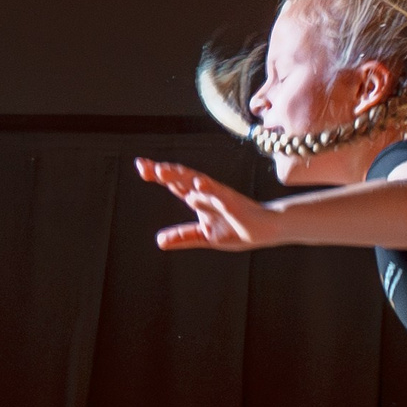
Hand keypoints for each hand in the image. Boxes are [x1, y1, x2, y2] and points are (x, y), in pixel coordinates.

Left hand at [135, 158, 281, 250]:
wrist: (266, 229)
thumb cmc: (236, 228)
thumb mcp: (205, 236)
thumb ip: (184, 236)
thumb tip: (159, 241)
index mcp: (198, 199)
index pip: (175, 184)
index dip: (158, 174)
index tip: (140, 166)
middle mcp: (206, 193)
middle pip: (182, 178)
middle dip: (164, 171)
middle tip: (144, 166)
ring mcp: (219, 196)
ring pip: (197, 181)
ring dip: (180, 175)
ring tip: (162, 170)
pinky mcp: (233, 203)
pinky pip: (219, 195)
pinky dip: (208, 189)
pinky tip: (197, 184)